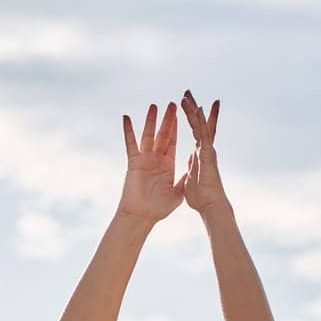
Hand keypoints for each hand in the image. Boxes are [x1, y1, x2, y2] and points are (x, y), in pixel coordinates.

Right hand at [117, 101, 183, 225]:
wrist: (142, 216)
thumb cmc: (159, 208)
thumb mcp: (177, 191)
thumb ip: (184, 177)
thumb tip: (194, 167)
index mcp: (167, 164)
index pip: (173, 141)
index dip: (177, 128)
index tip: (181, 114)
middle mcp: (156, 159)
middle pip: (163, 135)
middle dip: (168, 119)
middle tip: (172, 104)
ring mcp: (144, 159)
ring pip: (148, 135)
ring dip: (151, 120)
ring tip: (155, 105)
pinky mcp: (134, 162)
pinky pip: (130, 144)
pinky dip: (128, 131)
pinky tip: (126, 118)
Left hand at [178, 90, 230, 217]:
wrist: (210, 205)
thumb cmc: (202, 196)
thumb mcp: (192, 178)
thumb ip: (191, 167)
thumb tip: (190, 160)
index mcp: (200, 154)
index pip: (197, 132)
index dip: (195, 119)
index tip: (193, 106)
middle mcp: (205, 148)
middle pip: (199, 123)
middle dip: (193, 108)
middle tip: (187, 92)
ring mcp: (206, 150)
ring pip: (199, 125)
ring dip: (192, 110)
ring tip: (186, 94)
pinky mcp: (206, 154)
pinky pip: (202, 134)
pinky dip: (200, 121)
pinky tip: (198, 109)